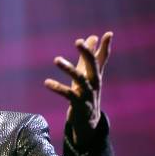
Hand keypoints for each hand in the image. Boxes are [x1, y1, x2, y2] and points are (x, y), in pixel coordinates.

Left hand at [44, 32, 112, 148]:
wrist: (89, 121)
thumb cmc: (87, 93)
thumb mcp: (88, 74)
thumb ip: (90, 56)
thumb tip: (93, 36)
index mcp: (96, 75)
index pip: (101, 59)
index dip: (105, 47)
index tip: (107, 34)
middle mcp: (94, 83)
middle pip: (93, 66)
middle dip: (87, 53)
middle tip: (78, 42)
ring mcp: (87, 94)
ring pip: (79, 79)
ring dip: (68, 68)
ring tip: (56, 59)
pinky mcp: (78, 104)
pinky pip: (68, 94)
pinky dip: (57, 88)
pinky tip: (46, 82)